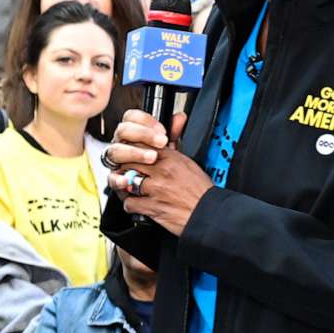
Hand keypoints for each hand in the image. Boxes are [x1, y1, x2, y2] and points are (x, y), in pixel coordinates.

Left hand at [102, 108, 211, 236]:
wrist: (209, 213)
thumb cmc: (200, 191)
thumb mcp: (190, 162)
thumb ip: (176, 144)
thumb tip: (177, 119)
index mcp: (171, 158)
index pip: (141, 145)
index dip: (132, 149)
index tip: (130, 154)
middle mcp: (161, 171)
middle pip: (129, 161)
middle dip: (125, 166)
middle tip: (126, 171)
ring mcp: (155, 189)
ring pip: (126, 181)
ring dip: (125, 185)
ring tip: (129, 187)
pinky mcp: (152, 207)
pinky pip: (129, 203)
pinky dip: (130, 204)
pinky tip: (137, 203)